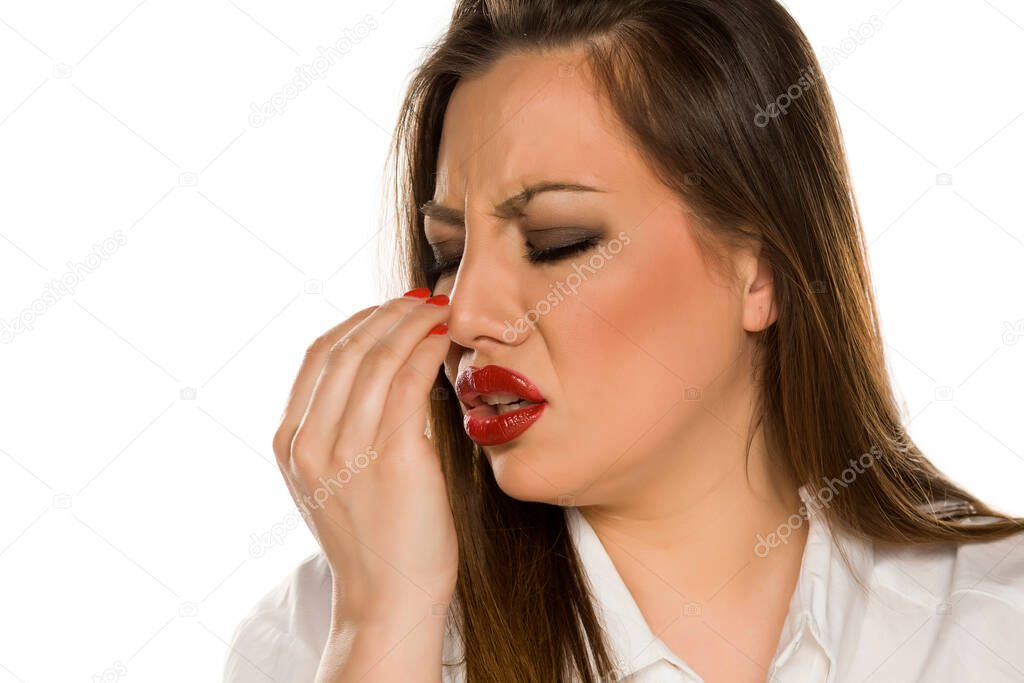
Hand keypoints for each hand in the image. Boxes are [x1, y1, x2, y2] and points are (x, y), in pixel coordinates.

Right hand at [272, 291, 457, 624]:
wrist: (388, 600)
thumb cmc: (373, 539)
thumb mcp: (333, 480)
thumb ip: (338, 429)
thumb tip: (372, 371)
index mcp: (290, 444)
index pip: (317, 356)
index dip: (356, 321)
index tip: (390, 308)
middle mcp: (312, 444)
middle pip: (348, 348)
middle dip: (389, 313)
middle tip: (424, 299)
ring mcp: (350, 451)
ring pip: (380, 358)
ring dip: (414, 323)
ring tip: (441, 310)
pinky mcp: (395, 459)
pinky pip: (411, 383)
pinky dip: (428, 351)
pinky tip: (445, 340)